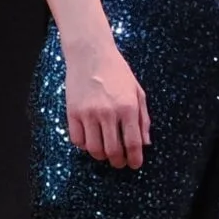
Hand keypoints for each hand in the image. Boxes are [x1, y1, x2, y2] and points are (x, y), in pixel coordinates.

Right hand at [64, 41, 150, 167]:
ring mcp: (88, 113)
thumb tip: (145, 143)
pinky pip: (77, 140)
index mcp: (127, 107)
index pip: (132, 143)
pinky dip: (84, 146)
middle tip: (120, 163)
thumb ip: (143, 118)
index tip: (135, 164)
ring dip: (101, 156)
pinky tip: (91, 140)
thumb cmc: (117, 72)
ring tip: (106, 153)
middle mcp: (108, 112)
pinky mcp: (72, 112)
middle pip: (113, 150)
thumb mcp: (137, 92)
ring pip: (94, 149)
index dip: (135, 158)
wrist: (91, 54)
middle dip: (118, 162)